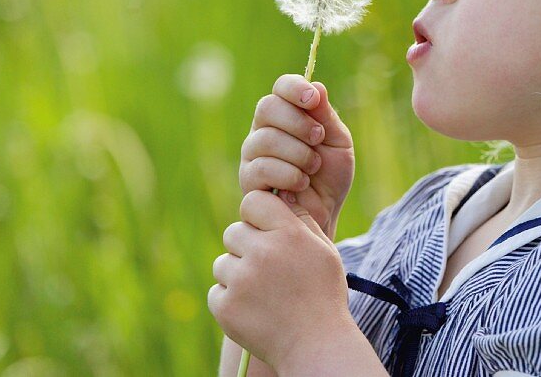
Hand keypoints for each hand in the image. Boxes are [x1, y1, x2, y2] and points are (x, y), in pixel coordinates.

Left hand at [208, 190, 357, 369]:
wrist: (315, 345)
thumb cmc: (323, 295)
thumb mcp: (324, 250)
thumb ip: (301, 220)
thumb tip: (281, 194)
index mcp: (289, 234)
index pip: (253, 202)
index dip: (258, 214)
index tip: (265, 229)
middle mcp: (263, 252)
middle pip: (234, 232)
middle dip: (246, 246)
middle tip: (266, 268)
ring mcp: (241, 280)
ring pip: (222, 262)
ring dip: (237, 273)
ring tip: (262, 292)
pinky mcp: (225, 306)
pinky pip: (216, 290)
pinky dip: (230, 300)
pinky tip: (254, 309)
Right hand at [241, 75, 354, 238]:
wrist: (325, 214)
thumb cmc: (330, 176)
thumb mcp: (338, 142)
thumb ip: (326, 116)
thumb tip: (317, 86)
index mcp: (287, 114)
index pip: (281, 88)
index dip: (294, 88)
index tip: (312, 99)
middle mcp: (264, 129)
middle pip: (267, 107)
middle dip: (298, 122)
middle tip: (318, 138)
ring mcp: (252, 153)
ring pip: (266, 138)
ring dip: (298, 153)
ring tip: (313, 167)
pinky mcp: (248, 179)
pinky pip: (262, 167)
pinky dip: (289, 175)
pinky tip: (302, 183)